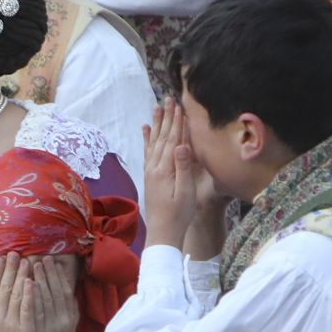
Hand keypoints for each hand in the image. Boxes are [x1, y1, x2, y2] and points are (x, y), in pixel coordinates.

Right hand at [0, 253, 34, 331]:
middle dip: (10, 270)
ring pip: (16, 296)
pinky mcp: (25, 331)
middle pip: (4, 289)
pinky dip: (29, 295)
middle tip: (16, 253)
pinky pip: (27, 310)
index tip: (1, 258)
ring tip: (27, 262)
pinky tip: (32, 282)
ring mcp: (11, 324)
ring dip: (21, 277)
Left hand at [30, 256, 79, 331]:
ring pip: (45, 298)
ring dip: (39, 280)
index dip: (58, 275)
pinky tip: (27, 284)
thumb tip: (70, 291)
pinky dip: (31, 296)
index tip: (53, 262)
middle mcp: (61, 319)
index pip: (64, 291)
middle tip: (41, 258)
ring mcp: (49, 325)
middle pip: (55, 291)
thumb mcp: (69, 326)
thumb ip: (70, 309)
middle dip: (48, 273)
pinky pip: (35, 310)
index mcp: (69, 316)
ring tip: (32, 265)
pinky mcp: (38, 331)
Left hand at [143, 97, 196, 247]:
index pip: (172, 140)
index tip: (179, 105)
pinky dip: (147, 138)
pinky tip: (145, 128)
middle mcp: (154, 167)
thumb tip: (182, 145)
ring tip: (157, 107)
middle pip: (162, 136)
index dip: (177, 122)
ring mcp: (150, 171)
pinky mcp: (149, 176)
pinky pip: (147, 152)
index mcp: (165, 170)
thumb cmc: (179, 215)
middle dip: (166, 117)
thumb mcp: (185, 192)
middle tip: (168, 99)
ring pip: (154, 141)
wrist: (162, 232)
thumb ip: (183, 167)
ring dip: (156, 123)